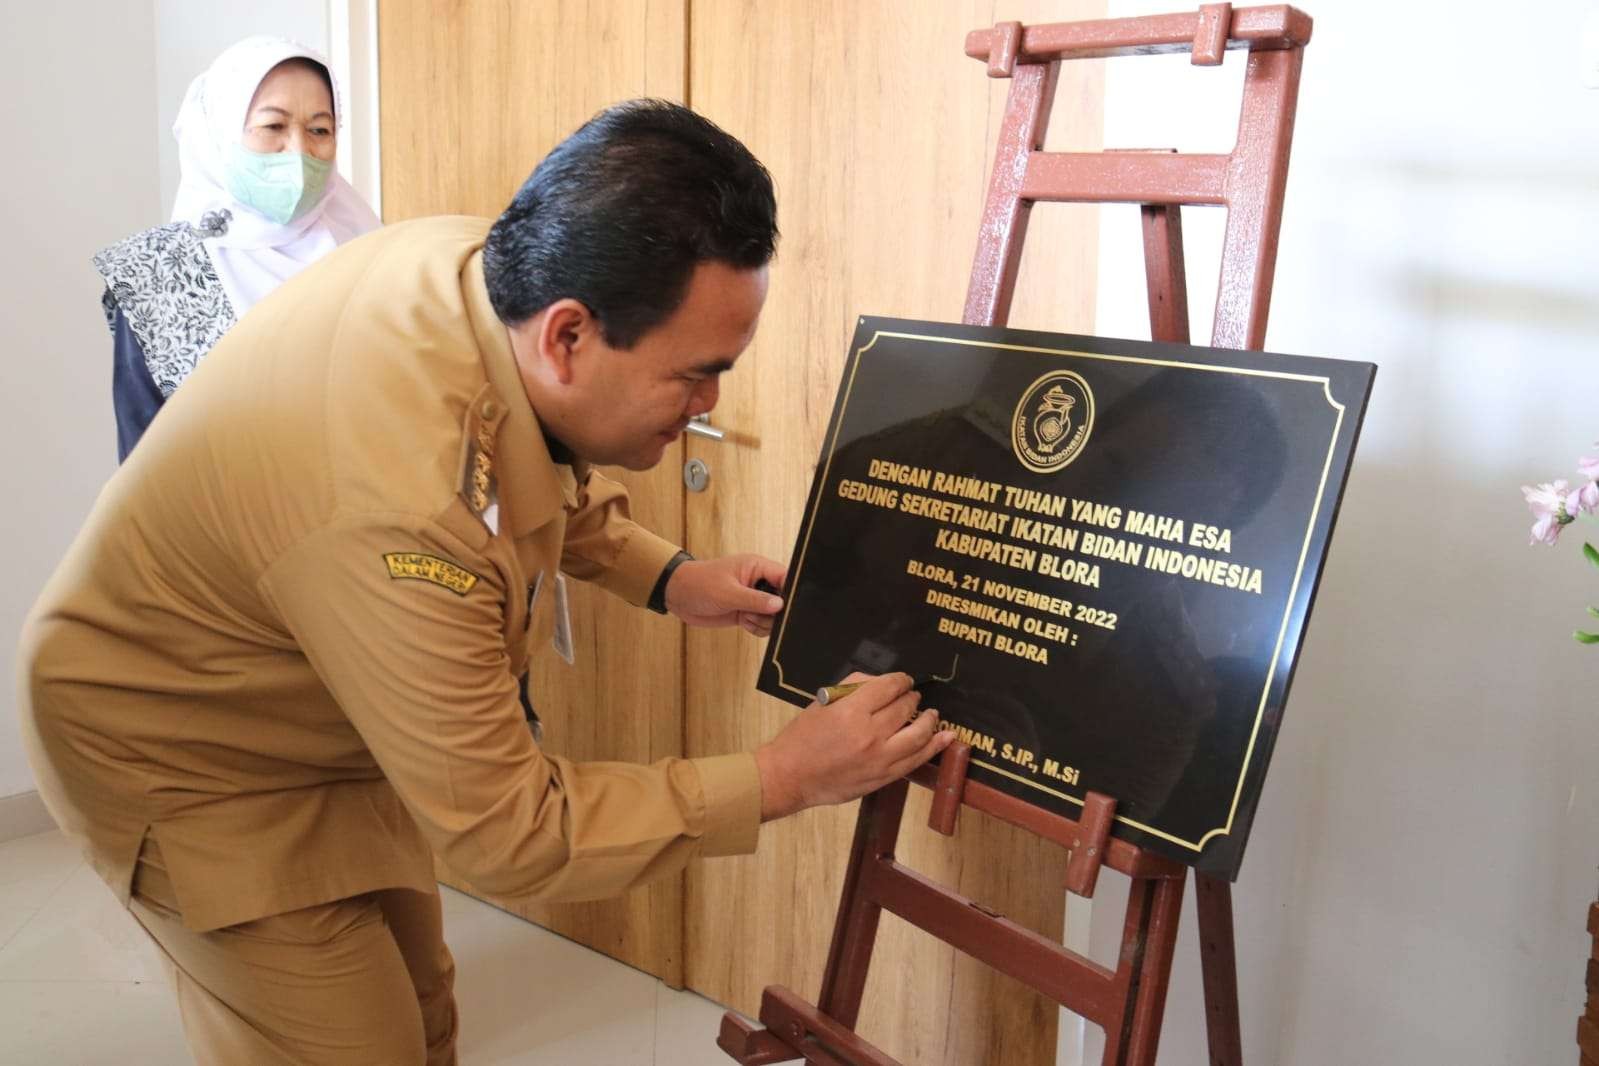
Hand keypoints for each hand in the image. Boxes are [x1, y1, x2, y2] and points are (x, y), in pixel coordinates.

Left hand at [665, 553, 786, 634]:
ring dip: (763, 622)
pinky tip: (744, 623)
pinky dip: (756, 628)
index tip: (786, 606)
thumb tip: (780, 606)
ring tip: (746, 617)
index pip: (785, 577)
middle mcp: (758, 582)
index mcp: (757, 567)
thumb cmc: (700, 584)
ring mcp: (752, 598)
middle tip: (756, 613)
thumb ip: (755, 600)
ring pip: (774, 615)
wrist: (678, 596)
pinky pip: (762, 625)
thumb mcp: (728, 592)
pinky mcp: (746, 612)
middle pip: (783, 599)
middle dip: (774, 612)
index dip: (790, 592)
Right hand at [753, 672, 953, 820]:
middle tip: (913, 696)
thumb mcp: (823, 702)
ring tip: (931, 714)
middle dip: (912, 697)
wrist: (791, 776)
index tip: (903, 680)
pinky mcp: (884, 777)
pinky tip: (946, 737)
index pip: (889, 687)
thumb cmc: (803, 737)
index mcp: (851, 711)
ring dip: (929, 719)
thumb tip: (883, 683)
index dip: (900, 680)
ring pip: (918, 734)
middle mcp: (869, 734)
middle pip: (905, 707)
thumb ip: (854, 687)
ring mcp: (879, 758)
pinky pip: (917, 760)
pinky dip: (934, 746)